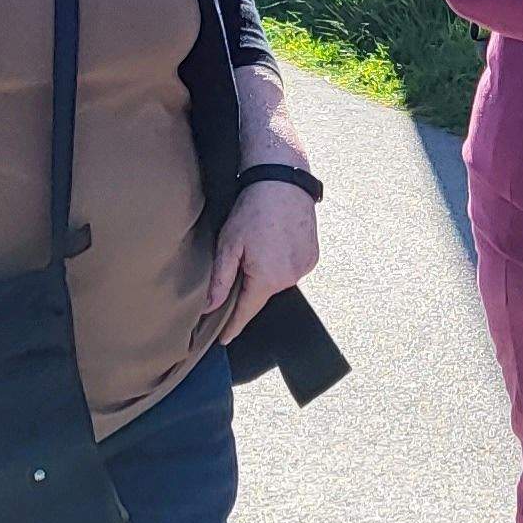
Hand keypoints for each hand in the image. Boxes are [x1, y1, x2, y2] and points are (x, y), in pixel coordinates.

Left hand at [202, 179, 320, 344]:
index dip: (234, 326)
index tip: (225, 339)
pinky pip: (292, 268)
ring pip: (277, 280)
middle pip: (262, 293)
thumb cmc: (254, 210)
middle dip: (249, 284)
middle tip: (241, 258)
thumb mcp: (229, 244)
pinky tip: (275, 242)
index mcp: (267, 279)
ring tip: (260, 245)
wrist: (283, 183)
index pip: (247, 312)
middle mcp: (290, 278)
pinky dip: (282, 261)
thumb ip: (221, 280)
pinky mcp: (313, 257)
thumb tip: (210, 307)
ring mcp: (304, 268)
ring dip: (267, 271)